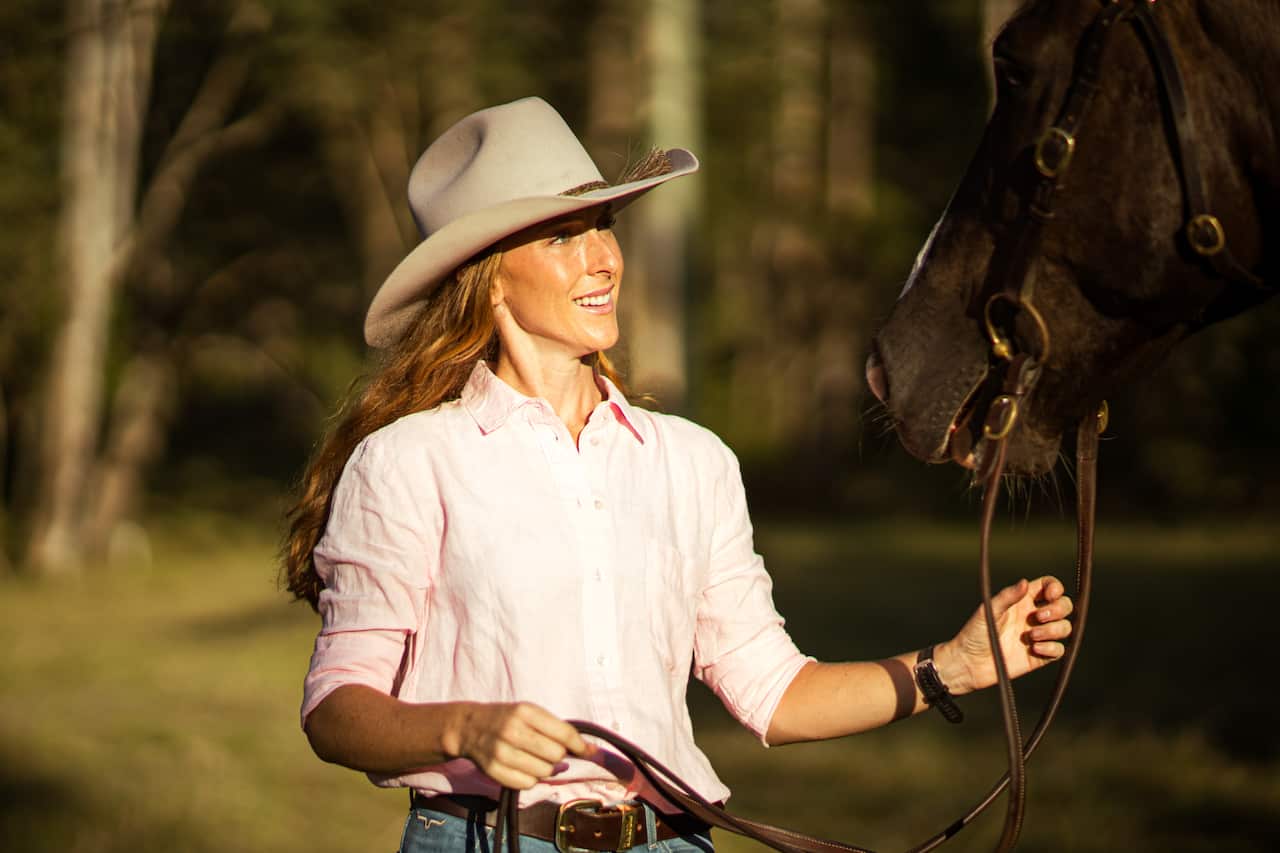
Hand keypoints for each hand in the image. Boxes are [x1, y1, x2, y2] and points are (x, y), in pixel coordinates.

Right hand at [444, 702, 595, 789]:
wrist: (470, 727)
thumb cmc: (507, 718)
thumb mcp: (529, 712)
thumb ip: (556, 728)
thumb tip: (587, 750)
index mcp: (525, 712)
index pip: (563, 733)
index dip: (580, 745)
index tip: (590, 752)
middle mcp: (512, 731)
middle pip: (556, 755)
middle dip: (559, 756)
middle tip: (552, 752)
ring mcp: (501, 752)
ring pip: (543, 772)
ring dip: (546, 769)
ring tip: (536, 759)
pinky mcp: (494, 771)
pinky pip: (527, 783)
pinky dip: (531, 779)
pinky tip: (525, 768)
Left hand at [944, 576, 1073, 693]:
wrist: (969, 663)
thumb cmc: (975, 633)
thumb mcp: (989, 611)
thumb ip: (1007, 597)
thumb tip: (1024, 582)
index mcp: (1023, 601)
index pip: (1049, 586)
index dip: (1056, 587)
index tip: (1050, 595)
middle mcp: (1034, 616)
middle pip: (1064, 605)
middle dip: (1059, 609)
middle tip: (1039, 617)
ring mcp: (1039, 636)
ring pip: (1065, 627)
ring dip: (1054, 629)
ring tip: (1032, 636)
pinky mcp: (1040, 656)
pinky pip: (1059, 650)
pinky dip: (1052, 648)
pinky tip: (1034, 649)